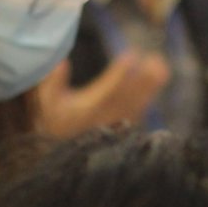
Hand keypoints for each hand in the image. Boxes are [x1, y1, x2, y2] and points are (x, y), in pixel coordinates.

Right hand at [34, 51, 171, 137]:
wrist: (58, 150)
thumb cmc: (51, 119)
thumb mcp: (46, 100)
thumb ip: (52, 81)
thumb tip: (62, 62)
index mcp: (87, 110)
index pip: (108, 90)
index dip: (120, 73)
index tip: (131, 55)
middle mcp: (105, 119)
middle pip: (129, 97)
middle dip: (144, 79)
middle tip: (156, 59)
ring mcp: (115, 126)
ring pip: (137, 105)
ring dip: (150, 86)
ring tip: (161, 65)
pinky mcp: (121, 130)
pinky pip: (138, 112)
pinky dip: (147, 97)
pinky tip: (156, 80)